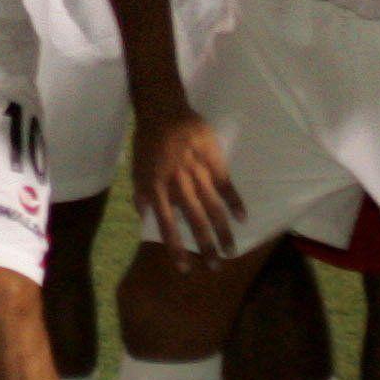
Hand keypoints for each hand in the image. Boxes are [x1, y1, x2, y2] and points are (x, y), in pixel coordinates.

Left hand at [131, 108, 243, 259]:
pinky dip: (235, 202)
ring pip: (213, 208)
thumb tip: (144, 218)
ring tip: (231, 250)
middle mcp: (178, 185)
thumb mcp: (136, 169)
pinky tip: (243, 218)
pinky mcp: (213, 160)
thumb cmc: (147, 141)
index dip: (176, 249)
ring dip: (223, 231)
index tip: (185, 269)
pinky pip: (226, 185)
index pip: (167, 226)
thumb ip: (140, 194)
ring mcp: (197, 173)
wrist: (164, 110)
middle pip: (195, 221)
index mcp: (156, 189)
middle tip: (216, 266)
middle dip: (206, 246)